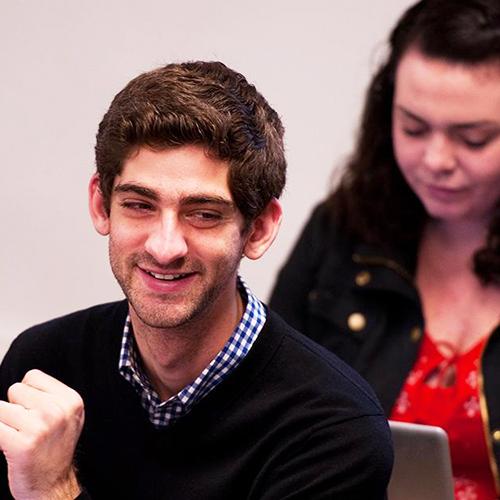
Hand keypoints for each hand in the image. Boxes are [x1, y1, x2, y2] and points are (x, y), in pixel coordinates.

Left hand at [0, 369, 84, 498]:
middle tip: (26, 425)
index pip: (33, 376)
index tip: (34, 409)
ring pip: (1, 408)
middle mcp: (57, 411)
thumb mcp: (68, 415)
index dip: (29, 393)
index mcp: (70, 400)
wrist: (52, 486)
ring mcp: (40, 427)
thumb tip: (23, 382)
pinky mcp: (21, 444)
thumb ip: (52, 395)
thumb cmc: (56, 449)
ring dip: (5, 422)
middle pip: (16, 389)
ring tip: (19, 435)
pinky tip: (9, 445)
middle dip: (16, 406)